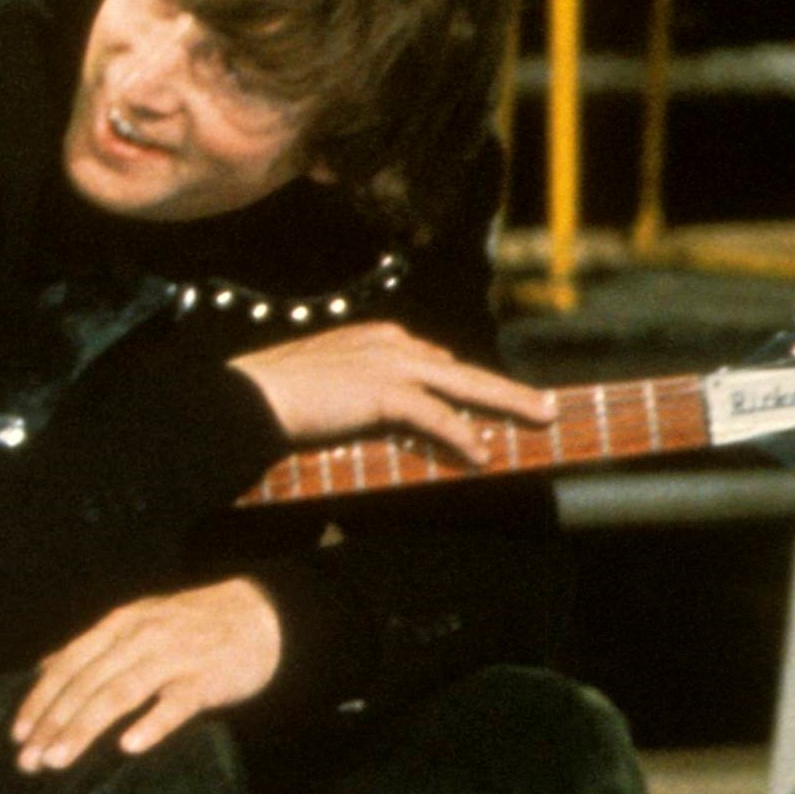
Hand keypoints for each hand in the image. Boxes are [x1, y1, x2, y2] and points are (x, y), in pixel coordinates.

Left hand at [11, 578, 280, 773]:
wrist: (261, 614)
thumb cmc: (191, 625)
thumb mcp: (138, 622)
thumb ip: (94, 646)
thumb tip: (45, 668)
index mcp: (120, 623)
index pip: (69, 663)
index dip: (41, 699)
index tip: (17, 734)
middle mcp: (140, 637)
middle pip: (88, 683)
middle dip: (53, 723)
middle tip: (28, 761)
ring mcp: (174, 657)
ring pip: (120, 694)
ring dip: (84, 728)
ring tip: (58, 760)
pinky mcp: (206, 679)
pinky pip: (175, 705)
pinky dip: (151, 725)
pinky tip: (128, 748)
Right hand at [230, 321, 553, 461]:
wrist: (249, 398)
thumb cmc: (272, 397)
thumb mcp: (320, 387)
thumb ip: (350, 396)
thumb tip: (358, 417)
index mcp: (373, 339)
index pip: (431, 360)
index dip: (463, 382)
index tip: (485, 396)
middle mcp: (388, 345)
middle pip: (461, 369)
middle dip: (506, 388)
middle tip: (545, 404)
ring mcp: (389, 365)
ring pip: (464, 385)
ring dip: (508, 403)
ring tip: (542, 419)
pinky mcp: (384, 393)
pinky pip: (436, 417)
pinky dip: (462, 436)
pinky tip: (483, 454)